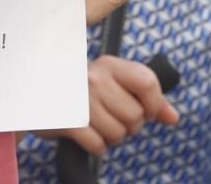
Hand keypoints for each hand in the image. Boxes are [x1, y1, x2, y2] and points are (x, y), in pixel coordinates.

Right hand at [37, 55, 179, 155]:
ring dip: (112, 137)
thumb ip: (147, 96)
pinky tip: (88, 135)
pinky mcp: (67, 121)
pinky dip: (97, 146)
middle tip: (114, 117)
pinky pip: (98, 145)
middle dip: (130, 125)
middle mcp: (96, 78)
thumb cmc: (83, 88)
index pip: (148, 82)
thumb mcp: (114, 82)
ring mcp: (80, 99)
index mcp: (110, 64)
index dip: (154, 104)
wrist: (38, 91)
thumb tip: (173, 118)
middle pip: (135, 116)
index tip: (147, 111)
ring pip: (118, 134)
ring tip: (99, 124)